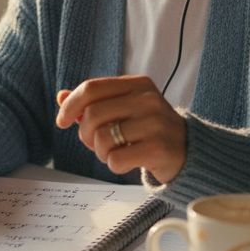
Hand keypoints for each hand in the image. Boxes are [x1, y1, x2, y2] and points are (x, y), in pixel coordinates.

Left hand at [55, 76, 187, 182]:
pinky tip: (128, 162)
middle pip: (92, 115)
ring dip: (101, 153)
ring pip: (102, 139)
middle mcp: (148, 99)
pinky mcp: (159, 148)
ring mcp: (155, 123)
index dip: (70, 106)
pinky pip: (116, 160)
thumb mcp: (124, 109)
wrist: (188, 152)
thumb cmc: (149, 130)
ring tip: (115, 153)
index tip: (61, 121)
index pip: (91, 88)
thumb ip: (94, 102)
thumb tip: (61, 97)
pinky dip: (115, 165)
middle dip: (84, 134)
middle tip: (95, 144)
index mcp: (138, 84)